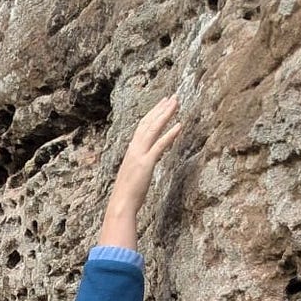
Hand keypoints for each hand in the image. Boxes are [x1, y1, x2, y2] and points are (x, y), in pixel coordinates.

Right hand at [98, 95, 181, 248]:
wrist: (121, 204)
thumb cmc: (127, 194)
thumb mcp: (133, 174)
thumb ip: (139, 163)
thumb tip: (145, 160)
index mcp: (131, 151)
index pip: (142, 126)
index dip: (153, 113)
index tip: (162, 103)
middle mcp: (134, 149)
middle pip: (148, 123)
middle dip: (161, 108)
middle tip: (173, 96)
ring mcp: (139, 155)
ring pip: (153, 129)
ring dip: (165, 114)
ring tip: (177, 103)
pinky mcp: (146, 163)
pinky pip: (159, 145)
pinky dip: (170, 134)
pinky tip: (180, 125)